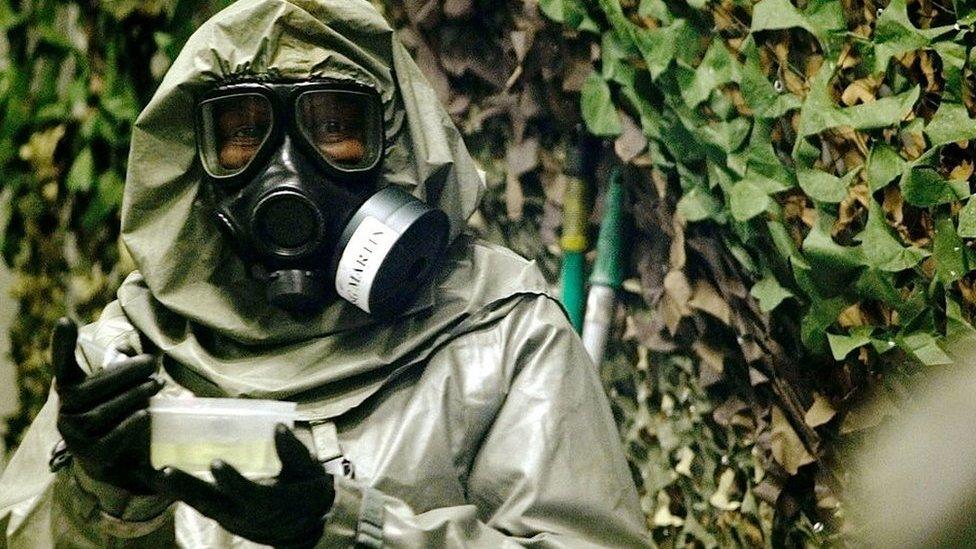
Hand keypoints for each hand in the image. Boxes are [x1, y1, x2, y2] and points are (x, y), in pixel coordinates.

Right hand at [52, 317, 163, 493]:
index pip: (62, 364)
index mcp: (70, 388)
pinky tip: (145, 415)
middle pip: (92, 388)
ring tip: (156, 385)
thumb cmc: (119, 414)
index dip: (62, 344)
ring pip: (103, 412)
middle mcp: (65, 411)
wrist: (116, 461)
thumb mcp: (117, 390)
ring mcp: (74, 435)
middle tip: (153, 365)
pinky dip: (131, 423)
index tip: (66, 321)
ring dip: (134, 396)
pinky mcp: (90, 455)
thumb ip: (125, 371)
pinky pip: (112, 436)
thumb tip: (151, 353)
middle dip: (126, 374)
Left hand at [154, 424, 334, 547]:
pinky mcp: (222, 517)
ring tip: (152, 473)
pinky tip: (160, 478)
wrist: (304, 527)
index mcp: (272, 504)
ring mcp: (231, 519)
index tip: (217, 463)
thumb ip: (295, 453)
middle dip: (187, 487)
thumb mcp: (310, 474)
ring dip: (176, 491)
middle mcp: (246, 515)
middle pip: (213, 504)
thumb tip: (279, 427)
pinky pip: (198, 505)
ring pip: (200, 506)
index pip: (250, 495)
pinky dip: (179, 493)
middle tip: (164, 472)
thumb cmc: (307, 492)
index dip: (233, 481)